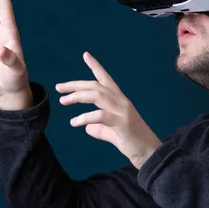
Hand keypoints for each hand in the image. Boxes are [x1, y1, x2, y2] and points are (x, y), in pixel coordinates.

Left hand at [56, 52, 161, 168]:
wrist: (149, 153)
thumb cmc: (132, 142)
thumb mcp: (112, 132)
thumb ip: (99, 127)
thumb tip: (87, 127)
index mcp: (119, 100)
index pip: (106, 78)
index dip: (96, 66)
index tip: (86, 55)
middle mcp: (121, 101)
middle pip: (96, 86)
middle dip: (76, 85)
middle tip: (59, 88)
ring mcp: (122, 110)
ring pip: (97, 95)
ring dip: (78, 96)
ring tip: (63, 101)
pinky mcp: (121, 122)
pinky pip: (100, 115)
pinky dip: (85, 117)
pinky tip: (74, 122)